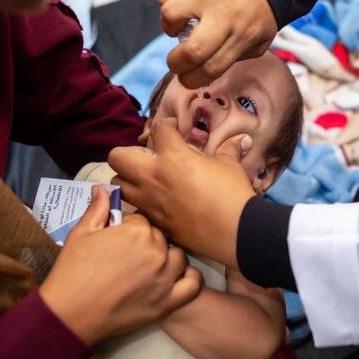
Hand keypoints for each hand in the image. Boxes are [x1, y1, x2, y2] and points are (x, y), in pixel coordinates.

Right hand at [39, 186, 202, 345]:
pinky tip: (177, 277)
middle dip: (147, 243)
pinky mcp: (167, 302)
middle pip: (161, 238)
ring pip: (179, 257)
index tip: (119, 239)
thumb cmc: (73, 271)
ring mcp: (164, 278)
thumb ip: (98, 209)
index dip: (130, 228)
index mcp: (137, 231)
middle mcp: (156, 251)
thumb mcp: (81, 233)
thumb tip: (102, 188)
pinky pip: (193, 285)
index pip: (143, 220)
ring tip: (150, 266)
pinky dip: (190, 279)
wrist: (71, 312)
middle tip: (129, 256)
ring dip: (168, 258)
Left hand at [109, 118, 255, 267]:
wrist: (235, 233)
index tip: (173, 129)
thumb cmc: (231, 194)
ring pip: (118, 184)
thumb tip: (241, 140)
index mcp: (172, 157)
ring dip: (128, 178)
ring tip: (147, 178)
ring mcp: (149, 201)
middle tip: (148, 157)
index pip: (158, 129)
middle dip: (128, 152)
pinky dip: (140, 201)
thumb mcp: (229, 166)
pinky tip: (158, 201)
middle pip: (117, 157)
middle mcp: (153, 176)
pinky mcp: (154, 220)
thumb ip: (228, 149)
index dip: (167, 125)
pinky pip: (134, 207)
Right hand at [158, 0, 277, 87]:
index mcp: (242, 36)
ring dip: (168, 27)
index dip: (191, 80)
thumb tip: (203, 71)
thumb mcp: (258, 43)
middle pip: (192, 50)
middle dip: (175, 63)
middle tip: (178, 60)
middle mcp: (224, 15)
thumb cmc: (260, 14)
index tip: (186, 79)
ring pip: (171, 14)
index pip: (210, 68)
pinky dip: (166, 4)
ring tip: (179, 26)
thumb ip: (233, 59)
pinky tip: (180, 7)